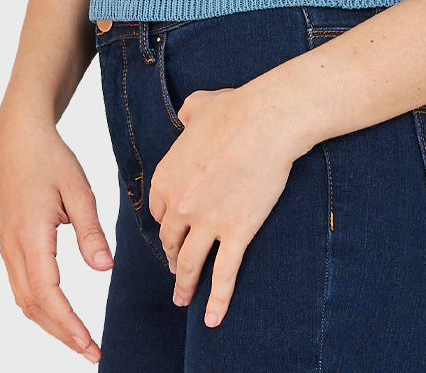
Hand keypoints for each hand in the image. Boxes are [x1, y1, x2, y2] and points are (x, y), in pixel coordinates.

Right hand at [0, 111, 112, 362]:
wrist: (16, 137)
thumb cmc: (50, 158)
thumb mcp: (78, 188)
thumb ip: (90, 230)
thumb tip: (104, 268)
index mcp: (30, 235)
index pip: (48, 294)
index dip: (69, 324)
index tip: (90, 344)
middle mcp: (12, 248)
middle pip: (34, 307)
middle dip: (62, 334)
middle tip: (92, 353)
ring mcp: (6, 247)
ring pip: (25, 300)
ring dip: (50, 324)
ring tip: (79, 340)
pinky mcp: (8, 243)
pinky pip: (21, 286)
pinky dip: (40, 307)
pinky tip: (58, 313)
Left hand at [148, 85, 299, 328]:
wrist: (267, 119)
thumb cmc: (236, 108)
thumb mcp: (198, 106)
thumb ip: (186, 115)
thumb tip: (186, 117)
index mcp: (166, 176)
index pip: (158, 211)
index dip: (166, 224)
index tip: (172, 233)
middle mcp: (180, 204)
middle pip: (170, 241)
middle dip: (172, 258)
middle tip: (176, 270)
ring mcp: (208, 222)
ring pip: (190, 264)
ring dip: (185, 286)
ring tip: (184, 299)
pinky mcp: (236, 232)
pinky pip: (224, 274)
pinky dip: (217, 300)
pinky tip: (213, 319)